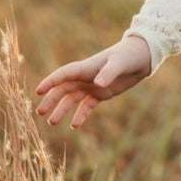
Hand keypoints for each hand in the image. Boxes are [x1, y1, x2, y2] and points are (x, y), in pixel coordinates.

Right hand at [35, 35, 151, 128]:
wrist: (141, 57)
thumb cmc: (128, 55)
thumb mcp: (119, 63)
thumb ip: (108, 73)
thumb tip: (97, 84)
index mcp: (86, 68)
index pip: (63, 75)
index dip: (50, 82)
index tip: (38, 91)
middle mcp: (85, 77)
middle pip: (63, 89)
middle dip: (51, 100)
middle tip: (39, 112)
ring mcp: (92, 86)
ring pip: (72, 99)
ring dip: (61, 110)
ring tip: (51, 122)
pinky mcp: (101, 94)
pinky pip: (87, 105)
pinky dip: (80, 115)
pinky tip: (74, 125)